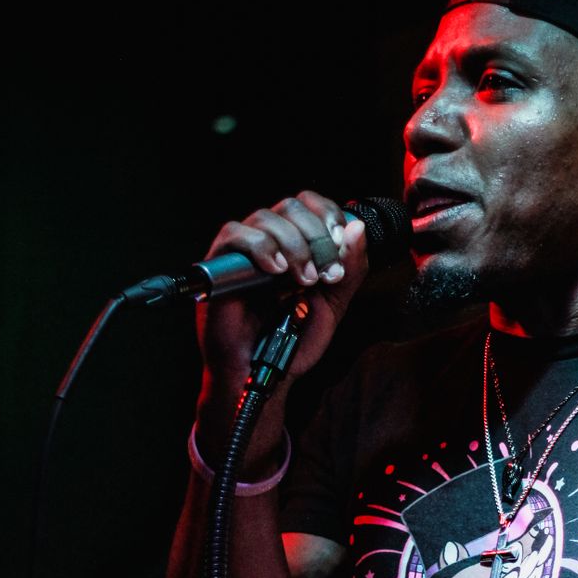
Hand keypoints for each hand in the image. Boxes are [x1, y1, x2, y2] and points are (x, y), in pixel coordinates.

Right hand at [196, 190, 369, 388]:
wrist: (264, 372)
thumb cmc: (293, 341)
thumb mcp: (333, 305)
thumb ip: (350, 269)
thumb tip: (357, 228)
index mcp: (296, 245)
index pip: (310, 205)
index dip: (328, 214)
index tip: (341, 243)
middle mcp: (271, 242)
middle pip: (291, 206)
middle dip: (316, 236)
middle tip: (324, 274)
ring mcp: (245, 252)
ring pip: (266, 217)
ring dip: (293, 246)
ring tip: (302, 281)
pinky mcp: (220, 265)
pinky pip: (235, 234)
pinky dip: (260, 247)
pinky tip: (275, 272)